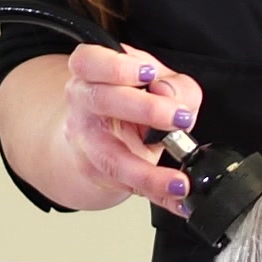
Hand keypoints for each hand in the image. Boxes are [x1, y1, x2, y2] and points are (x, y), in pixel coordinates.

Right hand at [40, 43, 204, 215]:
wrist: (98, 137)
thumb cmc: (127, 102)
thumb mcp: (157, 83)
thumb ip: (174, 85)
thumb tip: (168, 94)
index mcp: (91, 73)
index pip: (89, 62)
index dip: (115, 67)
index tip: (149, 73)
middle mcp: (83, 106)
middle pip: (102, 102)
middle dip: (145, 109)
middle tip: (178, 118)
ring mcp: (87, 142)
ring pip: (110, 157)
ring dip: (148, 173)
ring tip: (178, 181)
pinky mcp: (99, 173)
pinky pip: (130, 188)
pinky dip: (159, 196)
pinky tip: (178, 200)